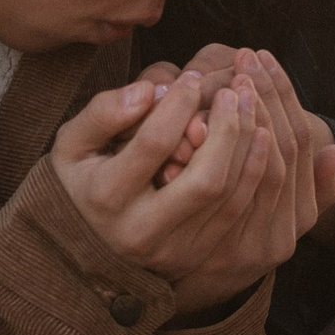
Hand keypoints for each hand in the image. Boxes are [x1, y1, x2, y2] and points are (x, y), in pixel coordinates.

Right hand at [52, 64, 334, 316]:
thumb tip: (149, 90)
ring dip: (250, 146)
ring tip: (252, 103)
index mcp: (107, 198)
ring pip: (232, 198)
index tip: (192, 77)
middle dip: (229, 127)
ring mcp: (176, 251)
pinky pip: (242, 214)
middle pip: (206, 179)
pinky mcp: (200, 258)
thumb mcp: (73, 143)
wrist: (88, 242)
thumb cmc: (82, 177)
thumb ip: (103, 113)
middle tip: (236, 88)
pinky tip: (261, 136)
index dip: (179, 104)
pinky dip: (257, 171)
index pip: (155, 143)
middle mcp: (143, 232)